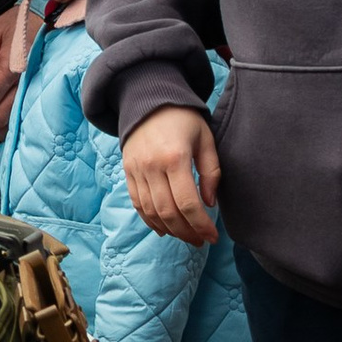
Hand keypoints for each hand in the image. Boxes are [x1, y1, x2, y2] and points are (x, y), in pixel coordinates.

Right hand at [122, 104, 221, 244]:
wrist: (148, 100)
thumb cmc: (184, 119)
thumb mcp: (206, 139)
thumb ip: (211, 172)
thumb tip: (209, 203)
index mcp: (175, 157)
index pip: (188, 203)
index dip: (201, 225)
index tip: (213, 237)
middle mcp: (152, 167)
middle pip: (168, 212)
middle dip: (187, 232)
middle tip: (201, 240)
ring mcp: (137, 171)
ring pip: (151, 212)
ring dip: (170, 230)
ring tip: (186, 236)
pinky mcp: (128, 173)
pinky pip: (138, 204)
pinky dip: (151, 221)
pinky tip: (165, 229)